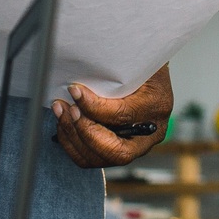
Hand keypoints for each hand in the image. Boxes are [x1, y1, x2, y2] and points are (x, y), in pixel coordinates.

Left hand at [51, 67, 172, 167]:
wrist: (148, 68)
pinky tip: (65, 124)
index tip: (75, 91)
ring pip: (101, 158)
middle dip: (85, 132)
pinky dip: (74, 144)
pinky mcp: (122, 148)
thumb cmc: (139, 61)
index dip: (93, 107)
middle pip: (116, 151)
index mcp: (156, 105)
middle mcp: (151, 132)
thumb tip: (81, 78)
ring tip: (61, 112)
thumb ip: (114, 70)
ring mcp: (138, 145)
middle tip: (68, 110)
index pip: (122, 116)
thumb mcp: (133, 59)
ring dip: (74, 138)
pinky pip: (94, 158)